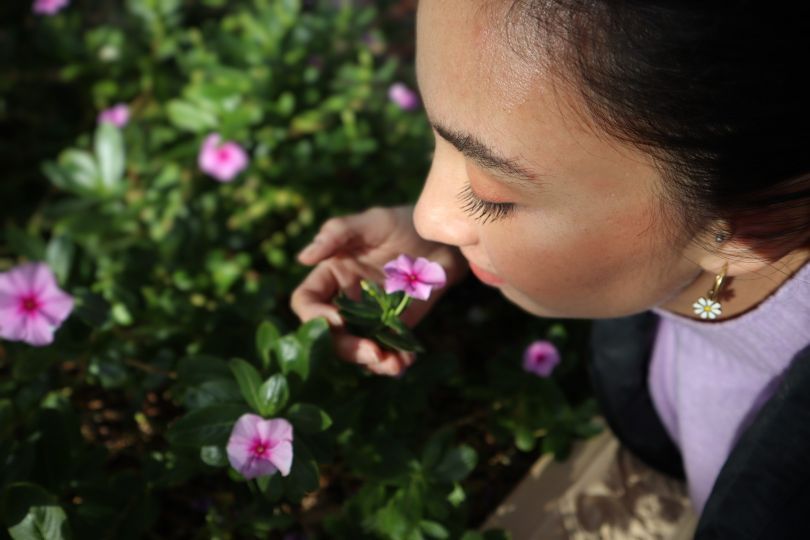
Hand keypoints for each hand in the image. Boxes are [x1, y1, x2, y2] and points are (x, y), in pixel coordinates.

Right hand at [291, 206, 466, 375]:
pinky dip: (394, 362)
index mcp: (332, 275)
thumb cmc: (404, 223)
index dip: (314, 316)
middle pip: (330, 335)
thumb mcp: (372, 222)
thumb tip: (302, 257)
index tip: (336, 320)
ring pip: (357, 349)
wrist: (444, 240)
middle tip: (372, 352)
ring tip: (393, 364)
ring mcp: (370, 318)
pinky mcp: (395, 328)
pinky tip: (406, 362)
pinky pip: (387, 351)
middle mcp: (346, 300)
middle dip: (347, 347)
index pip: (307, 301)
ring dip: (372, 362)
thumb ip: (337, 234)